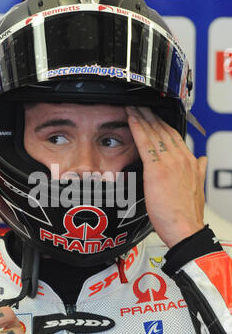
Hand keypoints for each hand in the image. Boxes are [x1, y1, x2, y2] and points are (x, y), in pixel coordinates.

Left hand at [126, 106, 206, 247]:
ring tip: (132, 107)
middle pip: (163, 130)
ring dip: (141, 117)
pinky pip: (145, 144)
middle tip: (139, 104)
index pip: (173, 136)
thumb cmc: (188, 214)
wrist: (186, 229)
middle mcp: (180, 158)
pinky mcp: (157, 170)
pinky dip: (138, 129)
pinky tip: (131, 119)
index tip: (153, 116)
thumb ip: (198, 171)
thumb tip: (201, 160)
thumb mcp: (197, 188)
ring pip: (153, 133)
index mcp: (189, 162)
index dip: (162, 124)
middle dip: (150, 116)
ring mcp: (169, 162)